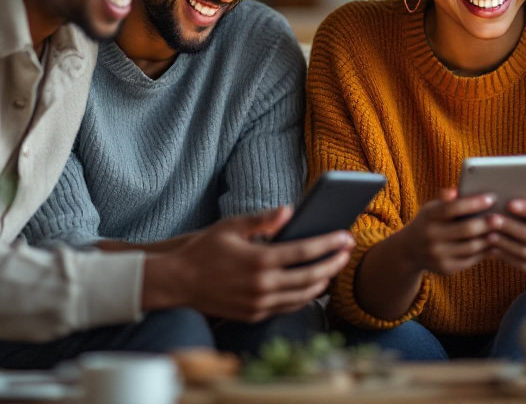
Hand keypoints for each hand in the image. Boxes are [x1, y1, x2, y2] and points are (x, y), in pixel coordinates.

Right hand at [146, 206, 353, 322]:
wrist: (178, 283)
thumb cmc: (204, 250)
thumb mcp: (231, 226)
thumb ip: (262, 220)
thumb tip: (290, 210)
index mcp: (259, 260)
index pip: (305, 252)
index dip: (329, 244)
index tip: (346, 236)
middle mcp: (262, 286)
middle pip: (310, 277)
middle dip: (333, 263)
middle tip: (348, 252)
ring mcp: (258, 304)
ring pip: (302, 296)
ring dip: (322, 282)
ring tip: (334, 268)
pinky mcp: (253, 315)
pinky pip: (287, 307)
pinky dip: (304, 297)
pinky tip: (312, 286)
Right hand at [395, 188, 496, 275]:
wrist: (409, 251)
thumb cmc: (428, 223)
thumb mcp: (431, 208)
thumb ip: (445, 199)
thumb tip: (457, 190)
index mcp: (428, 217)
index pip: (452, 208)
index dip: (473, 203)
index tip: (491, 198)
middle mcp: (431, 237)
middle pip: (466, 230)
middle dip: (486, 223)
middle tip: (501, 217)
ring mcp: (438, 255)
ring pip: (471, 247)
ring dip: (489, 239)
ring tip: (502, 230)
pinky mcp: (446, 269)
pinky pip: (471, 260)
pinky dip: (484, 252)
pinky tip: (494, 244)